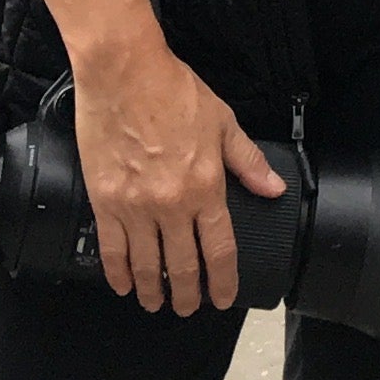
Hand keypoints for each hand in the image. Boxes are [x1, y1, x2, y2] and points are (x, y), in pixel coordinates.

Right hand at [71, 40, 284, 311]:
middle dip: (187, 295)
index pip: (220, 250)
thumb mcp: (222, 122)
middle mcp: (172, 205)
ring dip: (153, 291)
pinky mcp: (104, 201)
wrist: (123, 72)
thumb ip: (247, 161)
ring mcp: (135, 207)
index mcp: (206, 187)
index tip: (223, 297)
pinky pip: (111, 250)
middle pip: (182, 266)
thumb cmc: (173, 91)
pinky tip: (123, 284)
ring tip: (157, 302)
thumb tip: (274, 189)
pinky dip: (118, 273)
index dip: (223, 281)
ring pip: (146, 265)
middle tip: (188, 307)